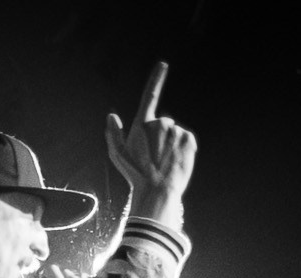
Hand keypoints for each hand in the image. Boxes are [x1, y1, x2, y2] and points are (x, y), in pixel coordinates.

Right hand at [104, 61, 196, 215]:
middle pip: (162, 124)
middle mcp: (160, 123)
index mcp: (142, 124)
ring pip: (174, 133)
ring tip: (164, 162)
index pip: (150, 96)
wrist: (157, 190)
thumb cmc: (135, 174)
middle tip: (153, 157)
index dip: (157, 79)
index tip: (163, 65)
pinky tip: (175, 161)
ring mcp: (176, 130)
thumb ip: (113, 134)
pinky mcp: (189, 139)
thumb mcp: (117, 156)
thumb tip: (111, 116)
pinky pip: (186, 139)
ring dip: (171, 144)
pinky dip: (183, 148)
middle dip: (159, 137)